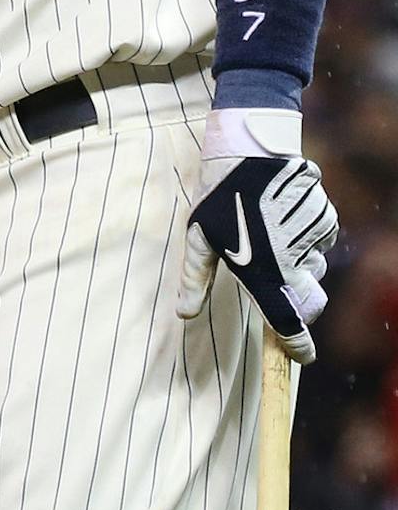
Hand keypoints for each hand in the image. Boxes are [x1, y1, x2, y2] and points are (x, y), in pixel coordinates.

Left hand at [175, 108, 339, 362]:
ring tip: (268, 238)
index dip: (296, 347)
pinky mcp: (326, 222)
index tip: (299, 358)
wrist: (251, 150)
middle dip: (296, 304)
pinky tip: (282, 220)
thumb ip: (194, 280)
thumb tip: (184, 314)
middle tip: (273, 283)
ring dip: (299, 268)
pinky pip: (321, 244)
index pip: (287, 324)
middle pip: (307, 303)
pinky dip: (306, 242)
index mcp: (262, 272)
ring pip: (314, 271)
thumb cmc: (219, 195)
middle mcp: (294, 263)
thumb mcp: (199, 237)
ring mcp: (313, 242)